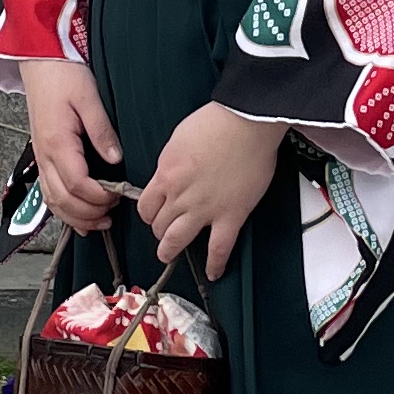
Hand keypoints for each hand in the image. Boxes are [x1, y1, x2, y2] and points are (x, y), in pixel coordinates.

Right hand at [17, 55, 122, 230]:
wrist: (40, 62)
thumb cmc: (63, 75)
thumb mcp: (89, 98)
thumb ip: (102, 132)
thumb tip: (116, 160)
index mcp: (57, 142)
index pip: (77, 183)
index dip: (98, 197)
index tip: (117, 196)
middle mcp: (45, 155)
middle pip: (63, 199)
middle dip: (88, 213)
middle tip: (112, 215)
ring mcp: (41, 158)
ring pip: (53, 201)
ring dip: (75, 216)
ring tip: (100, 222)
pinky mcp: (42, 156)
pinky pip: (48, 192)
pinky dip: (63, 209)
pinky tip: (78, 217)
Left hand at [134, 101, 277, 281]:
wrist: (247, 121)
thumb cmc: (216, 122)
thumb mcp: (178, 139)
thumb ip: (171, 163)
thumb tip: (170, 176)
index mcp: (166, 174)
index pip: (146, 206)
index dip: (149, 213)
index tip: (154, 214)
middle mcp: (180, 195)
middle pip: (159, 225)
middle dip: (159, 230)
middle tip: (163, 233)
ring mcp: (205, 209)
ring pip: (177, 240)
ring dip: (170, 250)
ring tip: (169, 254)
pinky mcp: (231, 215)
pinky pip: (219, 248)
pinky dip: (215, 264)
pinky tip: (213, 272)